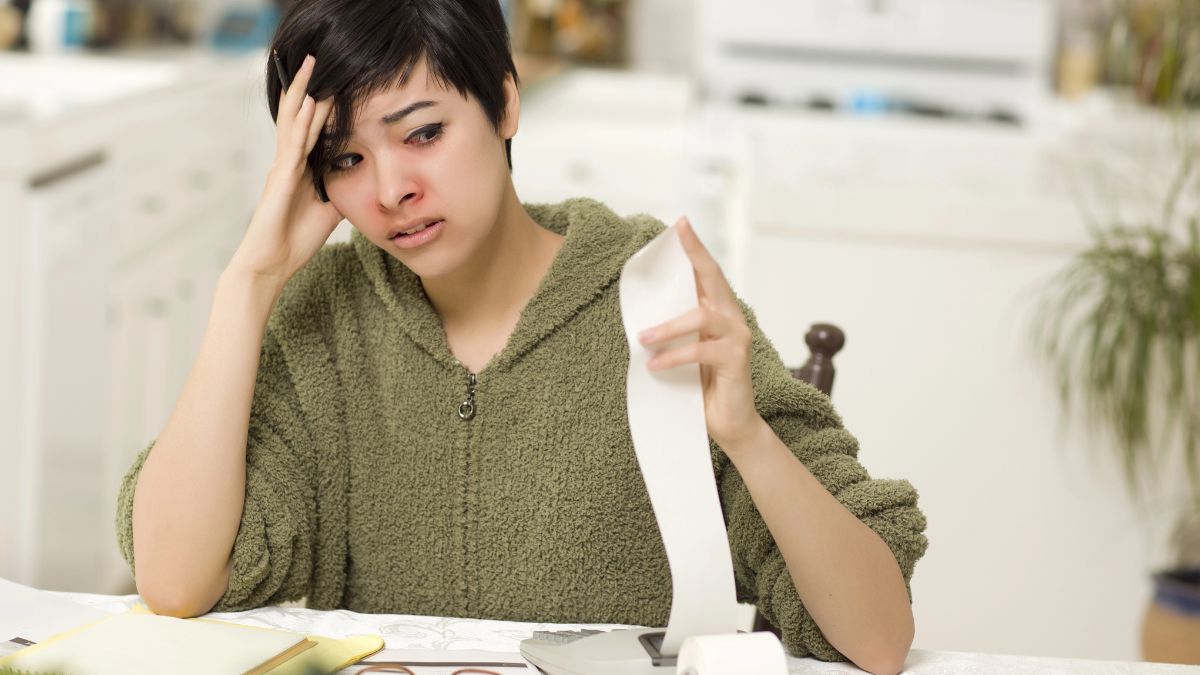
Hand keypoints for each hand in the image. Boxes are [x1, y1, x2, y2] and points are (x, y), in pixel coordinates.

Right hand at [228, 54, 341, 284]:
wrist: (271, 264)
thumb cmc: (294, 240)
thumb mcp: (329, 212)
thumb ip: (340, 192)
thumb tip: (362, 181)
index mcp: (299, 169)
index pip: (312, 129)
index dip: (321, 105)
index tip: (335, 81)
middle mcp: (287, 163)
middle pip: (298, 117)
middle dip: (308, 88)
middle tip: (316, 58)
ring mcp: (282, 168)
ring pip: (294, 123)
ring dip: (303, 94)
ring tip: (311, 67)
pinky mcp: (280, 180)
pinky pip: (293, 145)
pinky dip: (301, 124)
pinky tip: (308, 104)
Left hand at [637, 217, 766, 451]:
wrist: (729, 425)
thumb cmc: (702, 388)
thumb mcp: (683, 353)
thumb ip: (673, 333)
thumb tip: (638, 318)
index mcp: (718, 313)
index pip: (707, 274)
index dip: (695, 248)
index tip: (681, 224)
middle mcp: (732, 318)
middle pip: (713, 278)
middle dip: (694, 253)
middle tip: (677, 233)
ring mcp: (737, 337)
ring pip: (701, 316)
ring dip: (667, 326)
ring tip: (641, 338)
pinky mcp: (736, 359)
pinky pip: (701, 350)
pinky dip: (674, 356)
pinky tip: (654, 365)